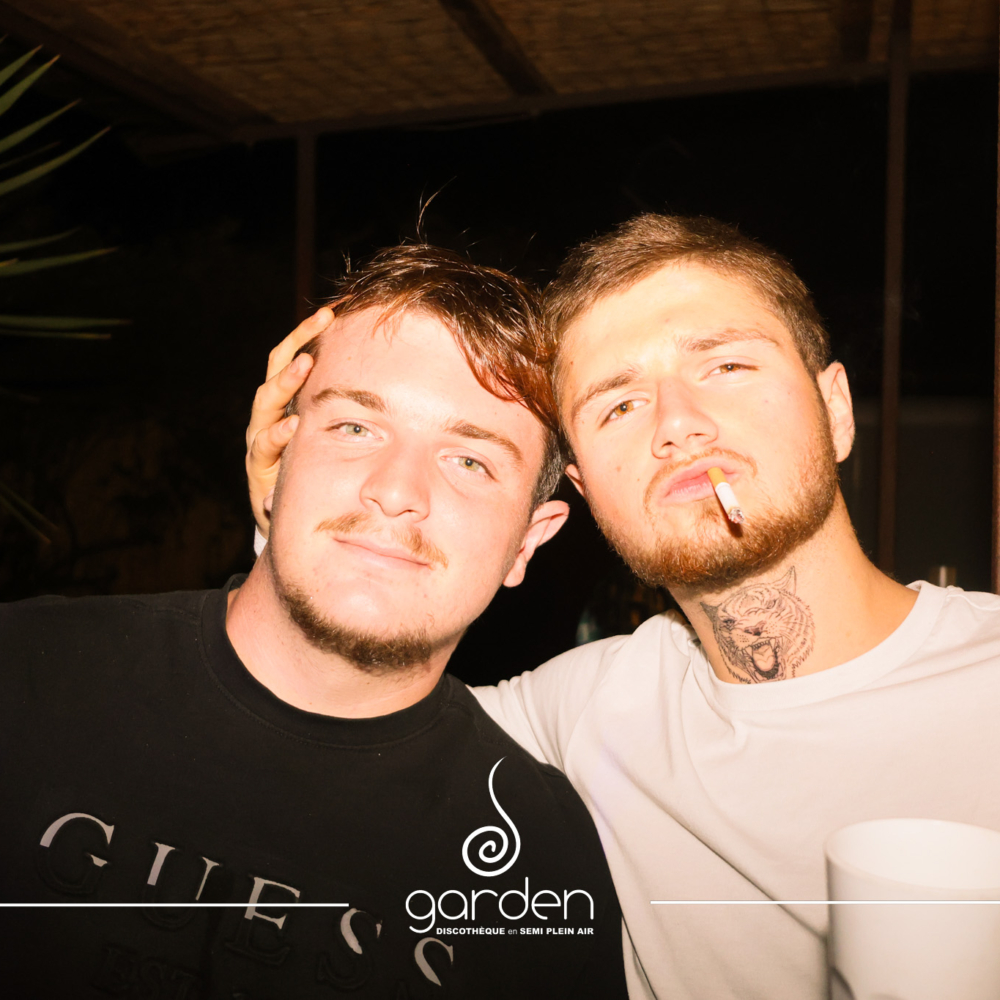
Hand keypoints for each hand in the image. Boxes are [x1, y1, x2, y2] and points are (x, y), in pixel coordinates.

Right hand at [246, 306, 332, 535]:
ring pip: (265, 403)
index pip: (294, 356)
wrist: (291, 522)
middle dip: (298, 343)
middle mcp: (271, 414)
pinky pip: (262, 448)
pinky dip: (277, 435)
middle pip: (277, 369)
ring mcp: (262, 440)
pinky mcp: (258, 470)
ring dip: (285, 382)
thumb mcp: (335, 440)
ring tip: (305, 365)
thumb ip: (354, 414)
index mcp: (288, 401)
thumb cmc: (319, 476)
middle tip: (321, 323)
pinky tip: (293, 425)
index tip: (332, 311)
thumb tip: (395, 381)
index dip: (309, 333)